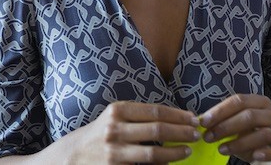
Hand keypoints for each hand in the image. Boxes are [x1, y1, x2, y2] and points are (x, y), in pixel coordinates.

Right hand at [67, 101, 199, 163]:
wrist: (73, 155)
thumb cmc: (99, 134)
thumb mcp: (113, 117)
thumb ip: (138, 116)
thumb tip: (173, 118)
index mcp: (117, 111)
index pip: (155, 111)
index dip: (178, 115)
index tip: (193, 118)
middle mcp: (115, 129)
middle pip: (157, 130)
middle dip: (182, 132)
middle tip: (197, 134)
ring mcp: (114, 151)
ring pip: (153, 154)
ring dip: (176, 152)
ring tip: (188, 150)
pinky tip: (170, 164)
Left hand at [199, 94, 270, 163]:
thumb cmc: (250, 140)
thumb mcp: (235, 129)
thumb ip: (222, 122)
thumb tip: (200, 120)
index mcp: (261, 103)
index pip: (239, 101)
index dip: (220, 111)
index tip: (203, 122)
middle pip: (250, 115)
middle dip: (225, 126)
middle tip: (208, 137)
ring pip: (263, 133)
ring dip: (239, 142)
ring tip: (222, 149)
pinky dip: (266, 153)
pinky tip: (253, 157)